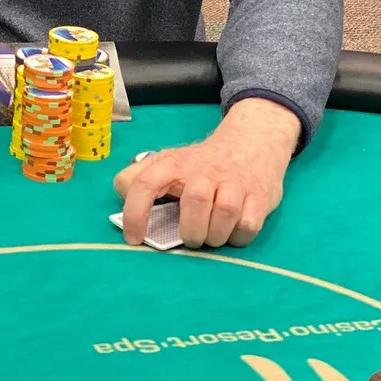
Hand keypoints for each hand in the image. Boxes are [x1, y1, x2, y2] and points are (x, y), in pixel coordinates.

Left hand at [113, 96, 298, 248]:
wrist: (251, 141)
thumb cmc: (202, 162)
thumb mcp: (169, 160)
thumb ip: (141, 174)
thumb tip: (121, 191)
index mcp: (175, 163)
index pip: (146, 182)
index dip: (135, 212)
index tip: (134, 238)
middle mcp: (204, 171)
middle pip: (195, 201)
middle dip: (191, 230)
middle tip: (191, 237)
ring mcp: (234, 183)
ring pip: (225, 213)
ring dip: (215, 235)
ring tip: (211, 236)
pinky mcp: (259, 197)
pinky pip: (248, 225)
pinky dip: (238, 237)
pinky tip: (233, 233)